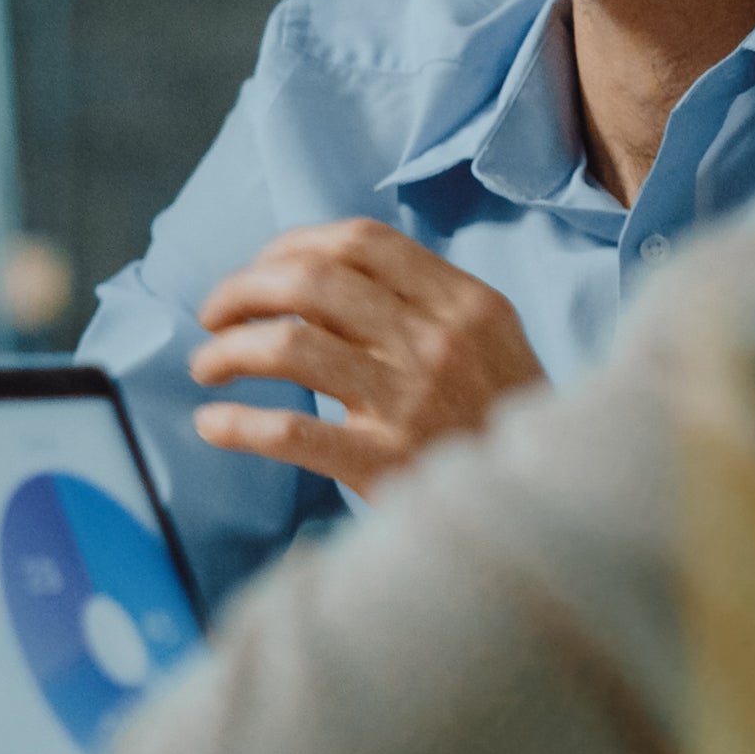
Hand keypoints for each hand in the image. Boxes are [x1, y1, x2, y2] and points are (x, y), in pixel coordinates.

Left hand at [184, 220, 546, 496]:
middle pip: (311, 283)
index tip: (260, 268)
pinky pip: (290, 433)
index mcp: (465, 303)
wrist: (548, 511)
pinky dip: (238, 425)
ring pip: (288, 346)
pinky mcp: (386, 464)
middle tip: (213, 315)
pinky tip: (212, 425)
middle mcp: (438, 342)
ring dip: (228, 351)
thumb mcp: (490, 343)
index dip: (292, 246)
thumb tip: (325, 272)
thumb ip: (425, 302)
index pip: (361, 243)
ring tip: (205, 367)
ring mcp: (411, 402)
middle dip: (243, 290)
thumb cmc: (503, 423)